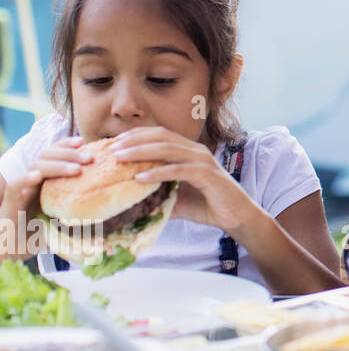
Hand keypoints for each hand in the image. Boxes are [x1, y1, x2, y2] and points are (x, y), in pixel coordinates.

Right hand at [0, 136, 90, 257]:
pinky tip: (37, 176)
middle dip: (69, 153)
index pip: (55, 153)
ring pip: (36, 167)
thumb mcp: (66, 217)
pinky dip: (25, 179)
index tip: (84, 142)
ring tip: (76, 169)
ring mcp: (22, 189)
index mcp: (47, 178)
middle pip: (48, 155)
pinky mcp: (10, 202)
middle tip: (89, 158)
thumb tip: (109, 215)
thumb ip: (83, 212)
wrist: (15, 248)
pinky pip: (15, 185)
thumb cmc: (42, 232)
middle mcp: (34, 179)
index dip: (67, 145)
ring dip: (57, 165)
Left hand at [108, 127, 257, 233]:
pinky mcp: (208, 175)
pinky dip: (159, 172)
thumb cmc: (207, 205)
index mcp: (188, 151)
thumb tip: (129, 200)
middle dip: (133, 140)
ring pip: (168, 148)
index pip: (159, 134)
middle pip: (161, 136)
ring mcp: (203, 161)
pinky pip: (179, 170)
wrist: (235, 216)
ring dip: (141, 152)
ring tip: (119, 158)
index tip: (113, 143)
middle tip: (110, 149)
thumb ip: (157, 193)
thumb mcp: (176, 197)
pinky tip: (140, 178)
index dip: (136, 135)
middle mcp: (196, 150)